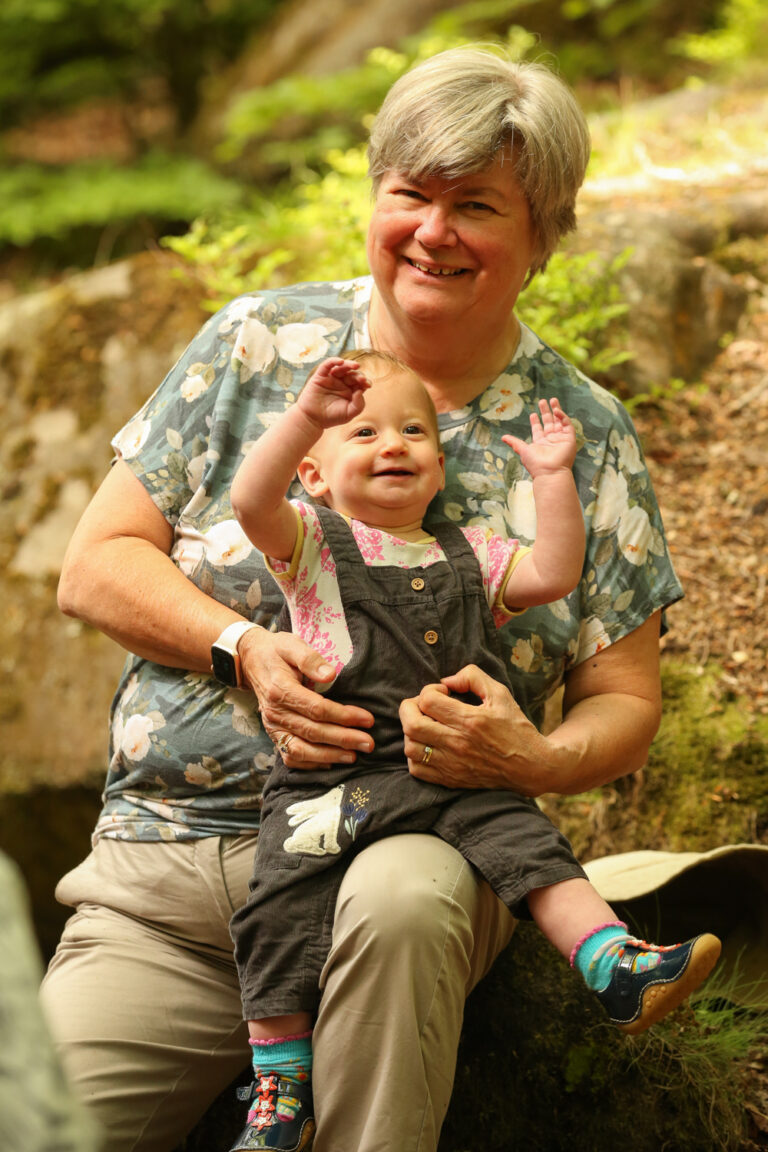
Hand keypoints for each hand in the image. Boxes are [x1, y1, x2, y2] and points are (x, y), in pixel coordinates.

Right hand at [239, 626, 373, 767]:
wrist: (251, 660)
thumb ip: (310, 659)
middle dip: (343, 739)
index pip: (317, 709)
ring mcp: (272, 727)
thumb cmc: (276, 652)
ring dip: (329, 756)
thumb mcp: (292, 645)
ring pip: (301, 750)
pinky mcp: (273, 736)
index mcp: (281, 690)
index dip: (344, 716)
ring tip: (353, 756)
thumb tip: (330, 675)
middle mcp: (275, 713)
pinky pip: (290, 757)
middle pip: (313, 732)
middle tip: (368, 743)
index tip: (367, 719)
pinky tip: (331, 762)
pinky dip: (311, 764)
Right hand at [297, 358, 370, 430]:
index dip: (365, 381)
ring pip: (342, 367)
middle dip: (358, 375)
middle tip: (361, 379)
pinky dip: (334, 361)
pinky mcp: (320, 376)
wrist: (313, 420)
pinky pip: (327, 365)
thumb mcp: (349, 413)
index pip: (360, 382)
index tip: (367, 384)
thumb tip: (361, 390)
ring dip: (349, 364)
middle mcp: (342, 383)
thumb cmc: (332, 417)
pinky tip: (340, 361)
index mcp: (350, 390)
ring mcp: (331, 378)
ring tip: (355, 365)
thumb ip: (359, 404)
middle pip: (352, 373)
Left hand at [400, 664, 572, 793]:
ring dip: (411, 732)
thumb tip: (447, 680)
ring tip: (425, 724)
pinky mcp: (451, 780)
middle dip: (409, 708)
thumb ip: (473, 677)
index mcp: (470, 720)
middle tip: (422, 705)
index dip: (429, 690)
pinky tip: (428, 745)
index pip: (427, 701)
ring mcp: (453, 764)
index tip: (442, 692)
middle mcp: (458, 744)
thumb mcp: (500, 693)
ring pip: (411, 748)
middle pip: (412, 725)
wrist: (531, 766)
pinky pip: (417, 769)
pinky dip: (415, 755)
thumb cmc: (515, 727)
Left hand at [502, 397, 576, 477]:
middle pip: (549, 422)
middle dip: (546, 412)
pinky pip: (567, 425)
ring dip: (556, 410)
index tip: (533, 414)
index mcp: (540, 443)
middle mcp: (551, 440)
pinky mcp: (569, 438)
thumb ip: (515, 442)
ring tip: (552, 400)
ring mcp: (560, 439)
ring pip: (559, 421)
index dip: (536, 421)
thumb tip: (503, 437)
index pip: (538, 429)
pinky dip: (562, 417)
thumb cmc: (535, 464)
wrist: (549, 472)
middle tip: (543, 401)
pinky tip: (556, 410)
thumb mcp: (523, 450)